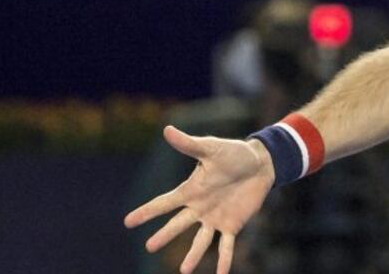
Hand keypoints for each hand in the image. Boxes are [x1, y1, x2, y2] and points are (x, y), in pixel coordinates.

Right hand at [124, 126, 275, 273]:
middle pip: (178, 225)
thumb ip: (188, 144)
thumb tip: (167, 129)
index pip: (164, 203)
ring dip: (192, 256)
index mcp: (191, 190)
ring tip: (183, 271)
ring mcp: (215, 218)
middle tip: (148, 247)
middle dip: (164, 235)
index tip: (127, 222)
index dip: (146, 212)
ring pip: (201, 241)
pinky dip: (224, 260)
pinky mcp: (233, 224)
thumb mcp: (210, 148)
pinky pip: (227, 246)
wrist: (260, 163)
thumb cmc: (234, 153)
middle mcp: (200, 207)